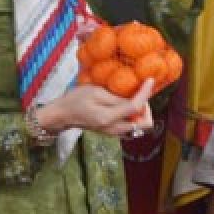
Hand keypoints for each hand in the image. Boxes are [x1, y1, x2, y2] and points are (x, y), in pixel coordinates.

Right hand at [39, 79, 155, 138]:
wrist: (63, 115)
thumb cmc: (75, 100)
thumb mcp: (96, 92)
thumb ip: (117, 98)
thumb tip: (136, 98)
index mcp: (108, 118)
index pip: (136, 107)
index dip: (146, 93)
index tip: (150, 80)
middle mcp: (114, 129)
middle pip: (145, 124)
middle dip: (147, 108)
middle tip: (139, 94)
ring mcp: (115, 133)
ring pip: (141, 127)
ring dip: (143, 113)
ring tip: (133, 99)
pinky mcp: (114, 132)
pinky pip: (133, 126)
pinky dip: (136, 116)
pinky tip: (128, 106)